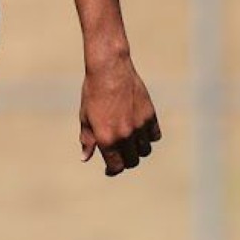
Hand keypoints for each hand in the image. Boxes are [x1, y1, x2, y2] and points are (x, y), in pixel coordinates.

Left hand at [79, 49, 159, 176]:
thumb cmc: (93, 92)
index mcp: (106, 139)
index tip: (111, 168)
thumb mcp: (85, 117)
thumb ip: (88, 140)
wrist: (109, 69)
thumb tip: (85, 158)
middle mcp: (124, 136)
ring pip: (145, 150)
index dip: (113, 170)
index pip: (116, 167)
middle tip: (120, 154)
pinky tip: (140, 131)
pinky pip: (154, 135)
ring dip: (138, 149)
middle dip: (125, 160)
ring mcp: (139, 126)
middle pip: (132, 161)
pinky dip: (149, 137)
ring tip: (130, 142)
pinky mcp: (150, 115)